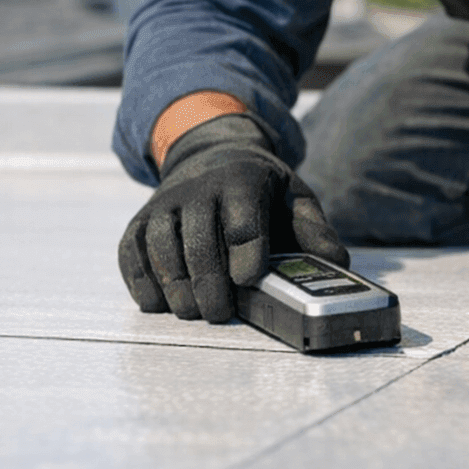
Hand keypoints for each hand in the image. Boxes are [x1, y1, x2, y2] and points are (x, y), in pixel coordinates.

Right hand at [118, 113, 347, 321]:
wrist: (210, 154)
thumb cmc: (259, 188)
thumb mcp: (293, 197)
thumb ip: (314, 230)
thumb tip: (338, 264)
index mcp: (242, 180)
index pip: (243, 219)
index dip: (246, 252)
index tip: (249, 281)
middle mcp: (198, 188)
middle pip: (199, 240)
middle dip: (208, 282)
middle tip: (220, 314)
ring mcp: (164, 204)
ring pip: (161, 247)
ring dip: (175, 286)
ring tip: (194, 313)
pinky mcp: (139, 220)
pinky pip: (131, 251)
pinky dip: (140, 281)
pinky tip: (158, 304)